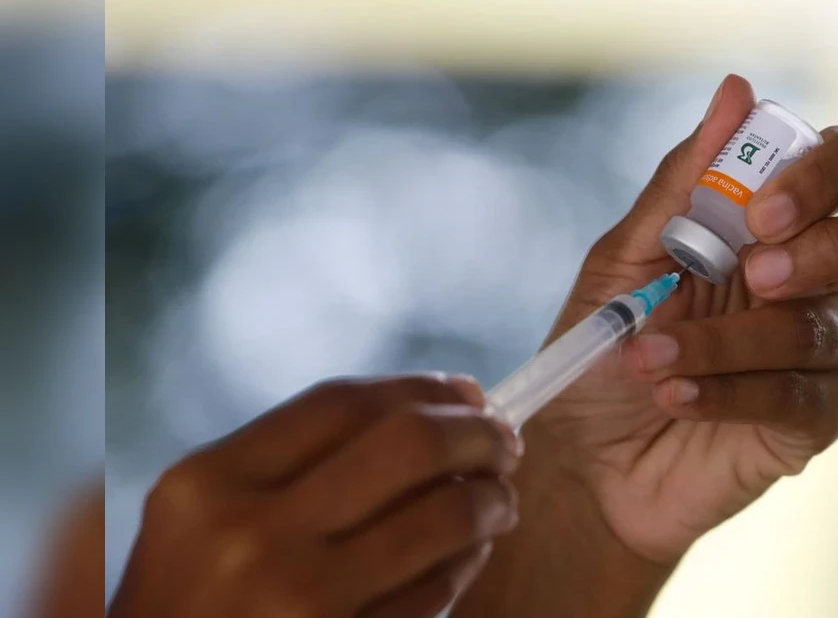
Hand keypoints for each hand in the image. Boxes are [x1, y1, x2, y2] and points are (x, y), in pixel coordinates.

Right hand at [109, 374, 520, 617]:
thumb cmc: (187, 602)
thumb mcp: (202, 519)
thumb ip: (290, 463)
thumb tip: (425, 410)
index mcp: (212, 482)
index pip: (344, 403)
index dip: (422, 387)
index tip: (468, 392)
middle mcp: (253, 534)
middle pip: (407, 445)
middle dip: (476, 433)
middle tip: (505, 442)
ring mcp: (302, 602)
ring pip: (442, 518)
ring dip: (491, 500)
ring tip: (499, 500)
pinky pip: (436, 593)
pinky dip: (467, 563)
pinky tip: (471, 553)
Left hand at [528, 74, 837, 562]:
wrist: (587, 456)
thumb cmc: (609, 346)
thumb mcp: (628, 256)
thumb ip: (683, 181)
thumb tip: (736, 91)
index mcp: (784, 222)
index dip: (823, 173)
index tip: (758, 212)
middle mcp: (823, 277)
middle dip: (837, 243)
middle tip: (756, 274)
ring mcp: (828, 350)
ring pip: (819, 325)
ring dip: (723, 340)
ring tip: (648, 358)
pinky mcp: (817, 419)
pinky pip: (797, 394)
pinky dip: (726, 390)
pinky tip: (674, 394)